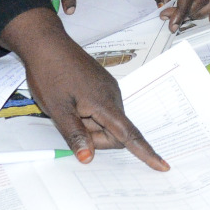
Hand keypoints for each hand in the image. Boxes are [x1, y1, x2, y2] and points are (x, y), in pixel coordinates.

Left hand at [1, 6, 168, 169]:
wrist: (46, 43)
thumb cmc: (50, 74)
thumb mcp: (58, 109)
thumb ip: (75, 135)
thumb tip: (88, 159)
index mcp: (104, 103)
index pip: (129, 134)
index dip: (146, 153)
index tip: (163, 167)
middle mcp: (112, 95)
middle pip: (115, 132)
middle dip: (95, 136)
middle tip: (70, 122)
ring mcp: (108, 88)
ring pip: (107, 122)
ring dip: (90, 125)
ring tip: (69, 108)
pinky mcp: (102, 85)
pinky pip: (102, 110)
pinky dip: (89, 114)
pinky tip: (73, 102)